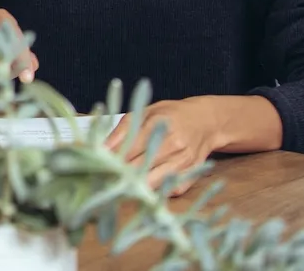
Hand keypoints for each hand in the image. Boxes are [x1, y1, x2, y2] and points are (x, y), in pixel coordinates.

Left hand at [106, 98, 221, 196]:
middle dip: (119, 175)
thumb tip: (101, 147)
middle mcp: (172, 144)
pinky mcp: (191, 176)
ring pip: (152, 183)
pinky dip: (154, 191)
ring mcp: (183, 162)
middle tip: (103, 179)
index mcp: (157, 124)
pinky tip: (142, 189)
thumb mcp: (145, 113)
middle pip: (139, 168)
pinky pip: (168, 190)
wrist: (207, 122)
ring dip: (135, 187)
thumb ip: (123, 130)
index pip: (128, 149)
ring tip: (120, 185)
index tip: (95, 166)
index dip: (110, 160)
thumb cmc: (170, 115)